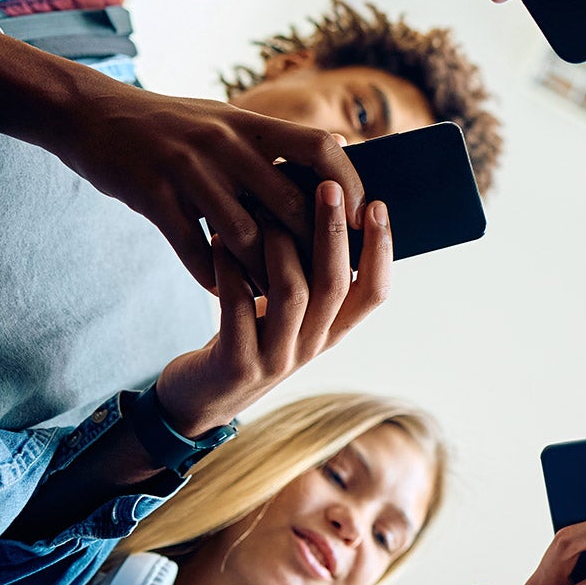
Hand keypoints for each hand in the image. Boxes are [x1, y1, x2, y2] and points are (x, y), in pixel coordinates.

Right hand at [56, 84, 365, 292]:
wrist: (87, 113)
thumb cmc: (167, 125)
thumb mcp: (224, 118)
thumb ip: (272, 141)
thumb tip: (336, 156)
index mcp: (248, 122)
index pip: (318, 149)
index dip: (347, 184)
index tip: (358, 218)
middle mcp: (223, 142)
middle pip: (288, 202)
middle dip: (311, 246)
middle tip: (326, 278)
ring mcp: (187, 170)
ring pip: (244, 235)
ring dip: (263, 273)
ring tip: (277, 297)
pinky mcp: (152, 196)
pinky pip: (194, 249)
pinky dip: (214, 277)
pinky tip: (225, 293)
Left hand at [155, 182, 391, 436]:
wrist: (203, 398)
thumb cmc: (249, 336)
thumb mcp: (289, 311)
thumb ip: (308, 271)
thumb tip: (325, 201)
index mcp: (333, 331)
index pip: (374, 292)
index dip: (381, 250)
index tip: (377, 205)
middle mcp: (313, 346)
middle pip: (336, 285)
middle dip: (333, 231)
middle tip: (326, 186)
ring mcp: (277, 359)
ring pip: (292, 293)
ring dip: (279, 245)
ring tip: (262, 209)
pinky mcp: (238, 364)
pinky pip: (237, 307)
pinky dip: (229, 268)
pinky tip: (219, 239)